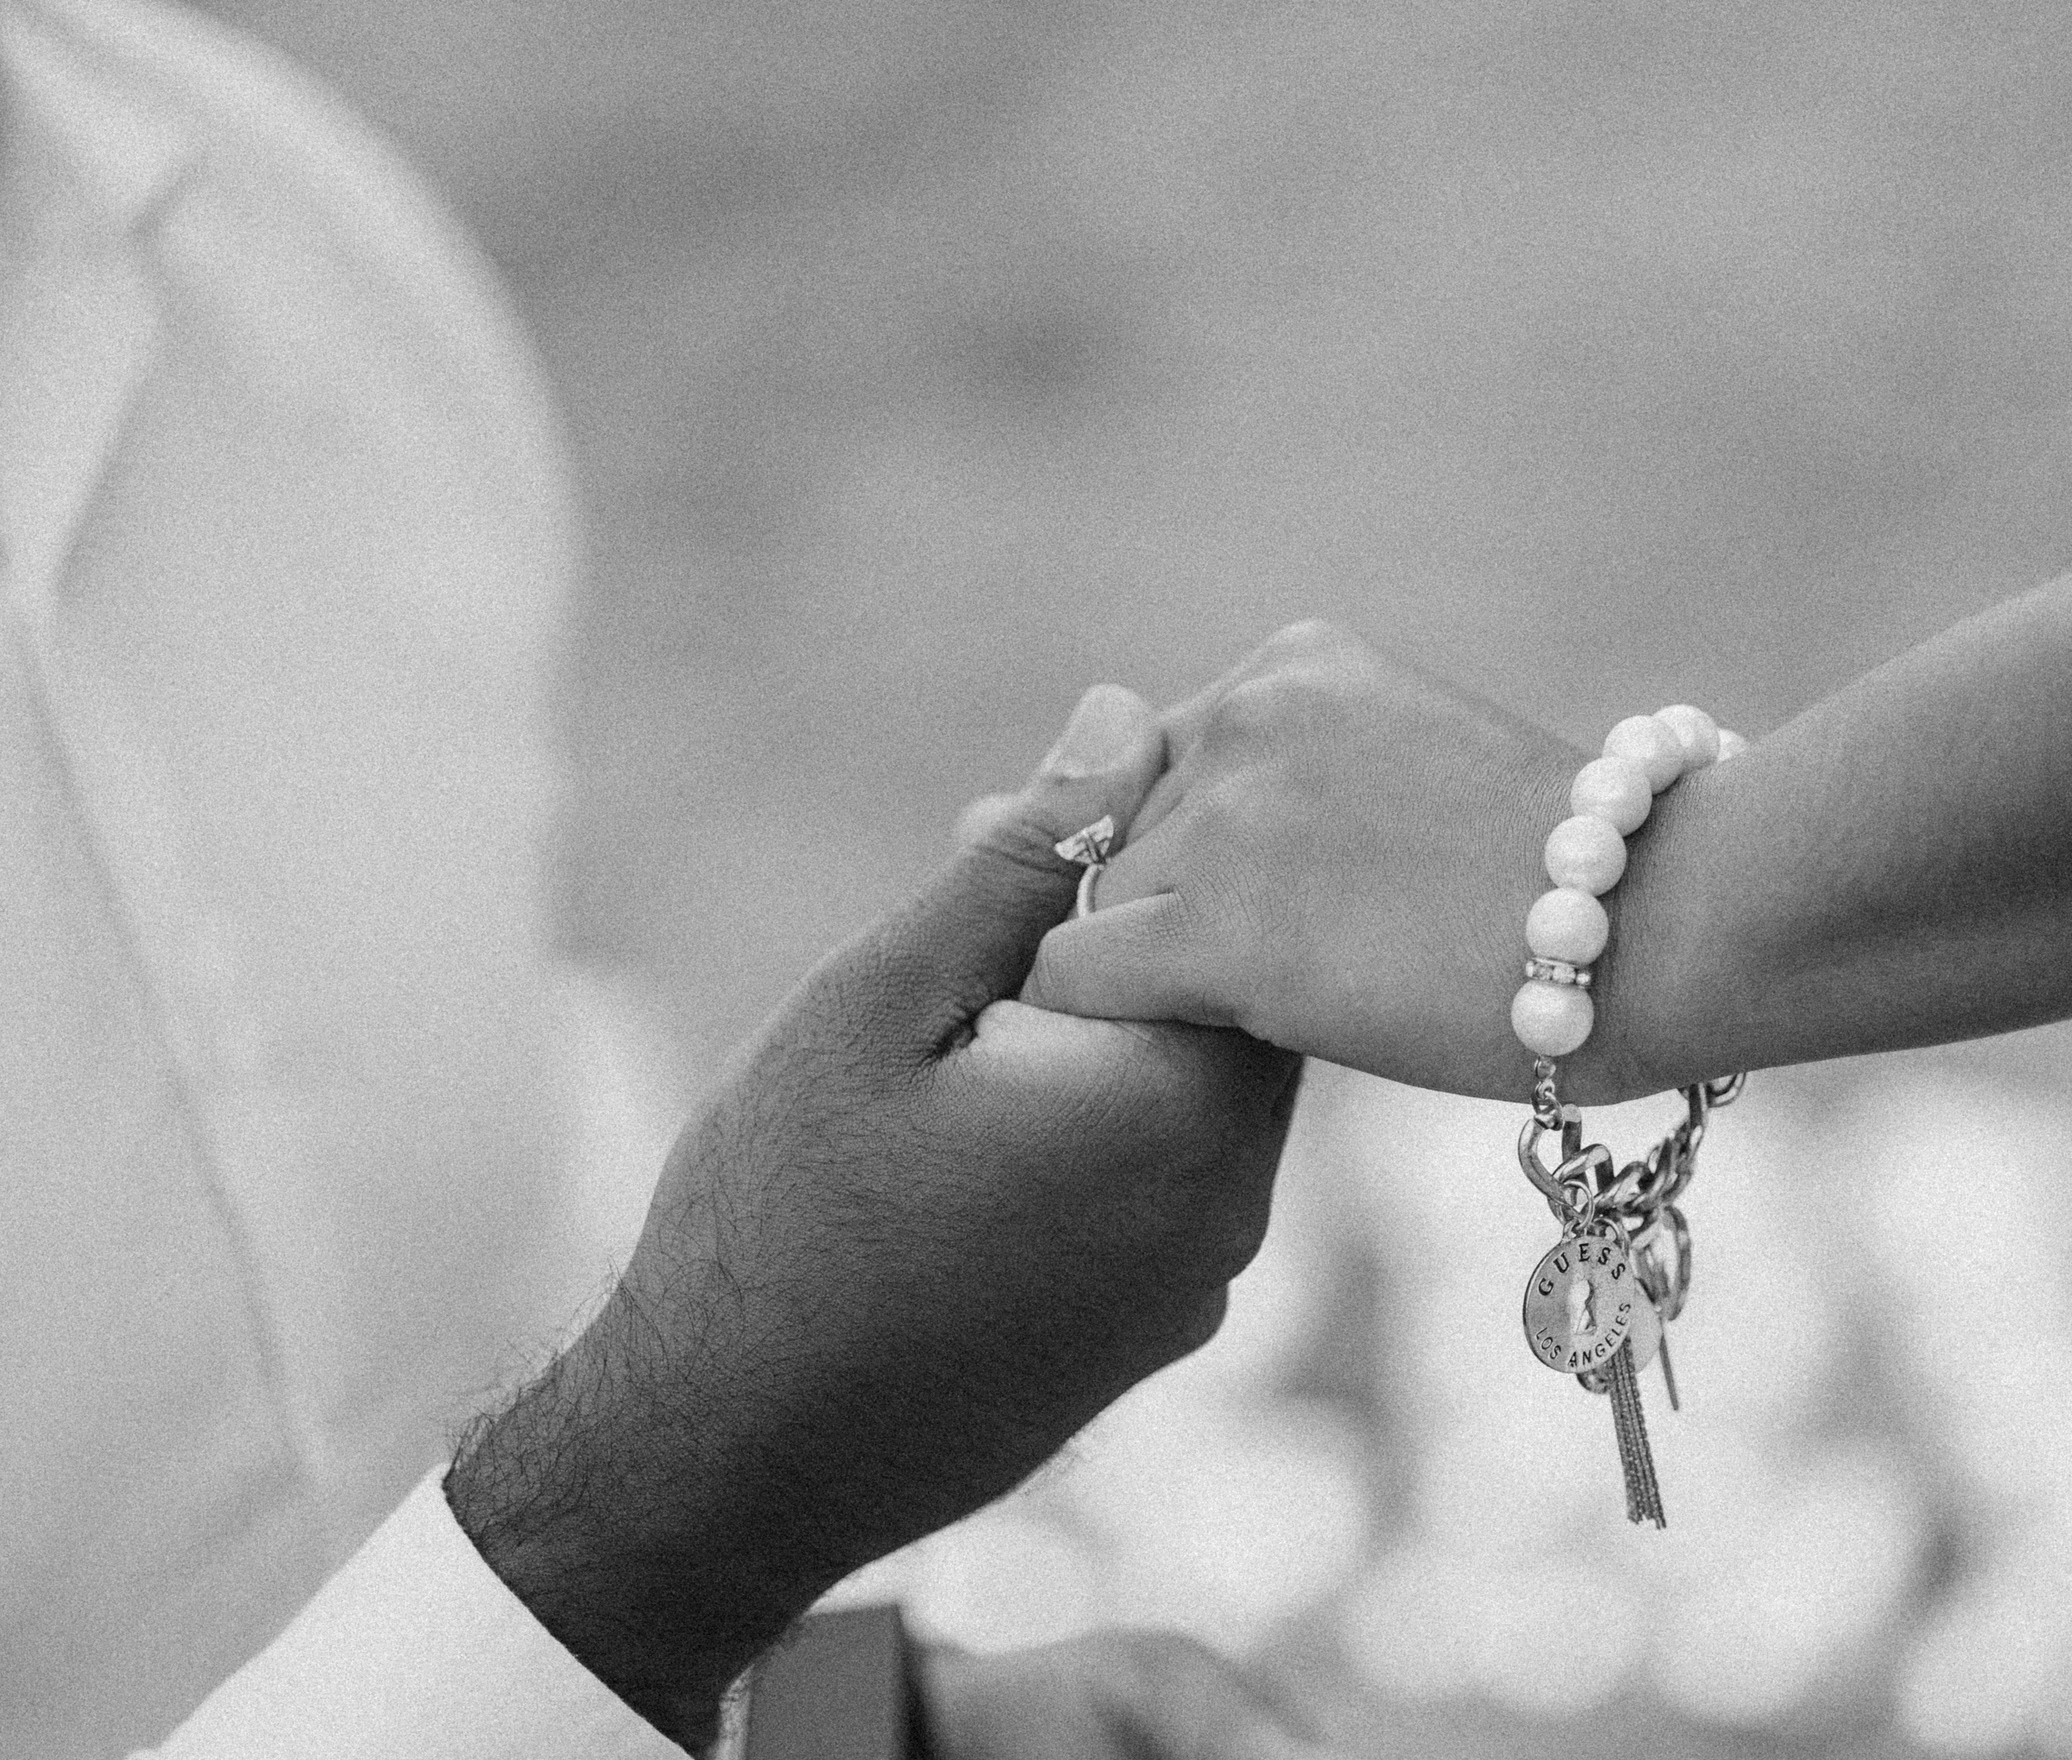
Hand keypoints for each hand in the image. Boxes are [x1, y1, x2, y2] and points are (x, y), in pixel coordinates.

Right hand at [446, 685, 1302, 1752]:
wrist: (729, 1464)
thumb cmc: (779, 1219)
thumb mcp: (879, 1001)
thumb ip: (1019, 862)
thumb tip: (1119, 718)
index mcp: (1178, 1106)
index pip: (1231, 909)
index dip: (1128, 841)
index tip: (1018, 829)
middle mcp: (1228, 1203)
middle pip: (1223, 998)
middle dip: (1117, 934)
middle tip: (982, 913)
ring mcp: (1200, 1283)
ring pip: (1194, 1090)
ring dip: (1105, 1030)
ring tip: (965, 1019)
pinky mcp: (1158, 1332)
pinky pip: (1165, 1178)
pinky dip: (1100, 1123)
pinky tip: (980, 1128)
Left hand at [1023, 622, 1651, 1101]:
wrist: (1667, 920)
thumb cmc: (1578, 879)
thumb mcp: (1423, 766)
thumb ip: (1307, 779)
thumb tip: (1200, 840)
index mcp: (1295, 664)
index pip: (1161, 768)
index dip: (1199, 857)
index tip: (1276, 918)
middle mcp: (1242, 715)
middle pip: (1121, 838)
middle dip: (1177, 910)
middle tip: (1299, 973)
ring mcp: (1226, 817)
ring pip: (1100, 910)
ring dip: (1164, 972)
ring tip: (1296, 1010)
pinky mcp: (1217, 927)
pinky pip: (1074, 975)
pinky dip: (1114, 1020)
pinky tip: (1201, 1044)